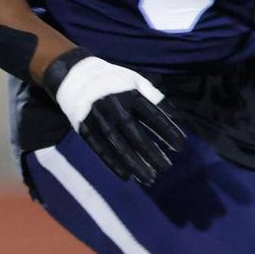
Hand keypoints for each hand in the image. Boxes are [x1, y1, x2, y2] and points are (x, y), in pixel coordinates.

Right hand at [42, 48, 184, 184]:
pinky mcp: (85, 128)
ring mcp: (98, 118)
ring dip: (134, 163)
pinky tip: (126, 175)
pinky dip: (112, 163)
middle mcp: (115, 107)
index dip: (167, 131)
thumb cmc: (112, 80)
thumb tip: (176, 116)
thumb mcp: (134, 79)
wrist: (74, 75)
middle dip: (152, 152)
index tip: (180, 147)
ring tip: (149, 178)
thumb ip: (154, 96)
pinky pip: (100, 148)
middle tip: (166, 168)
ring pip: (118, 145)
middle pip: (136, 134)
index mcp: (129, 94)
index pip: (152, 115)